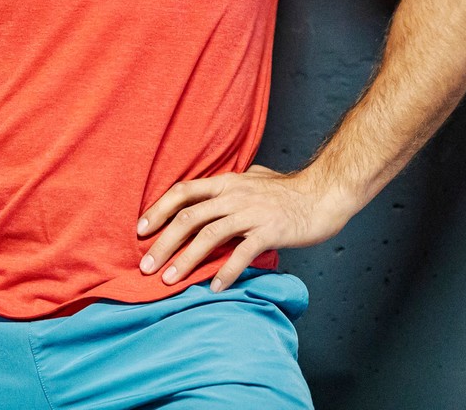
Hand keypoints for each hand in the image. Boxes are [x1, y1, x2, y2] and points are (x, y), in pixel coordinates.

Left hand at [136, 164, 351, 290]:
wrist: (324, 194)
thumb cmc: (290, 190)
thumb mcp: (255, 178)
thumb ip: (233, 183)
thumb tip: (216, 188)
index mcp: (226, 183)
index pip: (183, 191)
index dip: (158, 209)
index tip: (140, 230)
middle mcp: (234, 195)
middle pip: (189, 217)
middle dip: (163, 243)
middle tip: (146, 266)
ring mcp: (251, 212)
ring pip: (209, 235)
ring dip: (186, 259)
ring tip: (170, 280)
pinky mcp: (270, 230)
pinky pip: (242, 252)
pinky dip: (226, 270)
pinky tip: (215, 287)